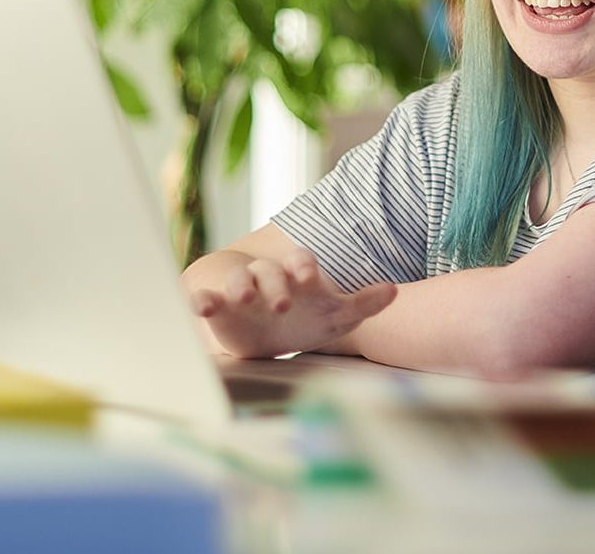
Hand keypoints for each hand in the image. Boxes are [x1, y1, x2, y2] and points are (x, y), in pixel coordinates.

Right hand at [189, 247, 396, 358]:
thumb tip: (395, 290)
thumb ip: (364, 304)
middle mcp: (268, 279)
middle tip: (281, 303)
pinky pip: (205, 300)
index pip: (300, 261)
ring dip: (241, 287)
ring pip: (239, 282)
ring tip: (244, 299)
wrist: (263, 333)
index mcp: (297, 277)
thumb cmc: (305, 321)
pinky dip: (200, 301)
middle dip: (274, 284)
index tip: (309, 277)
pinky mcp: (218, 309)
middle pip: (269, 273)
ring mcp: (242, 292)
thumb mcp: (336, 316)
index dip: (304, 266)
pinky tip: (200, 307)